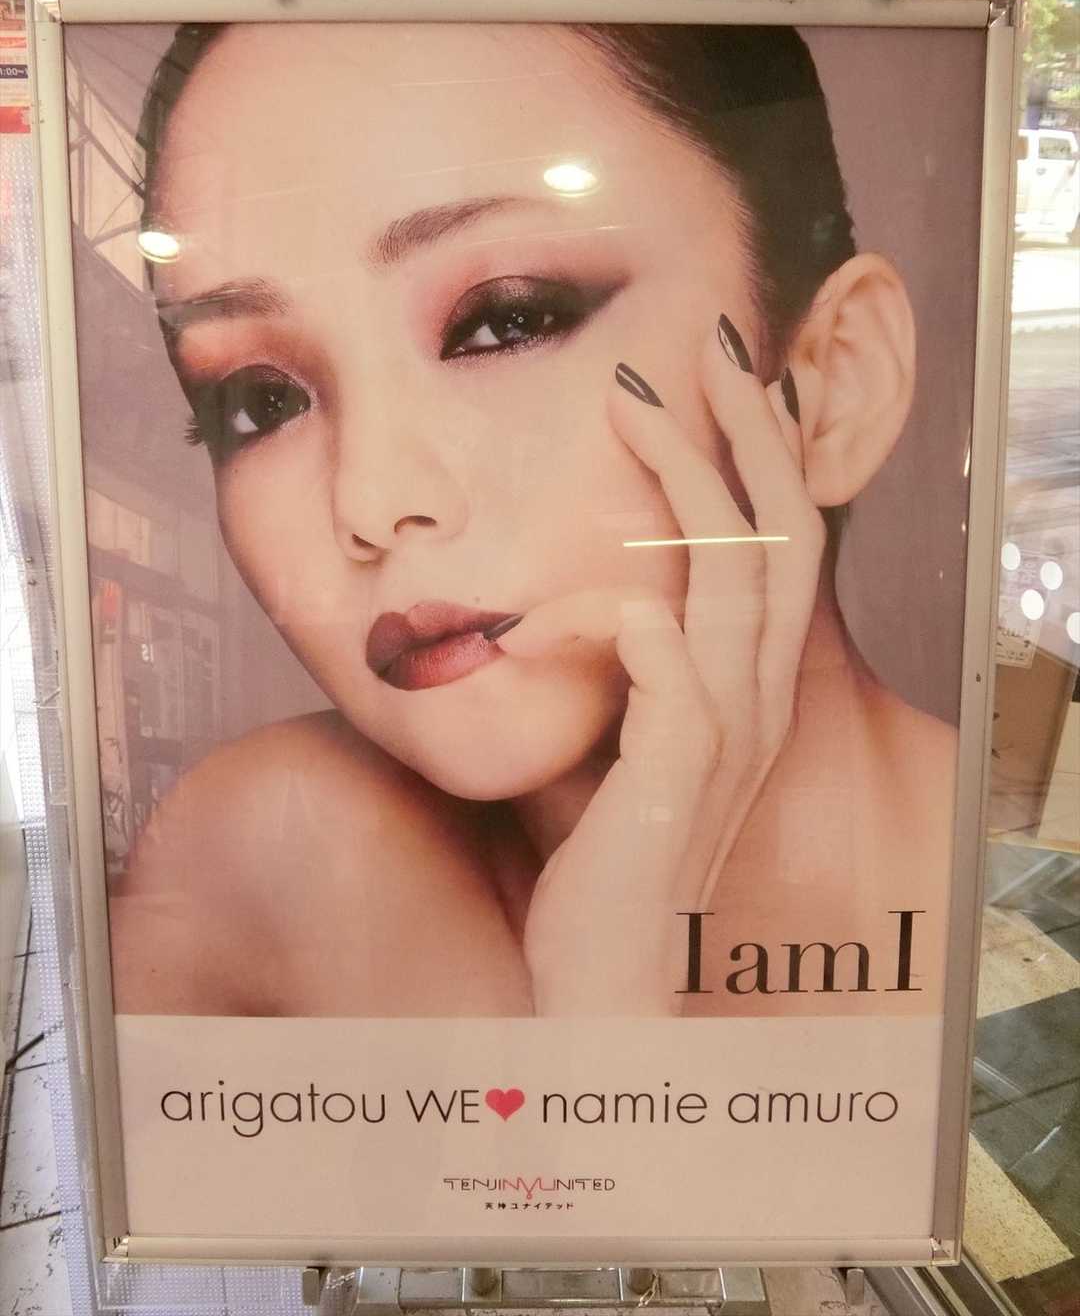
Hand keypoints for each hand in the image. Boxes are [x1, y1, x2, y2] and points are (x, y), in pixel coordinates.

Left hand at [492, 317, 825, 1014]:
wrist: (605, 980)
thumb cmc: (605, 861)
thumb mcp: (628, 747)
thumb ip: (629, 674)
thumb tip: (586, 602)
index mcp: (753, 692)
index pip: (785, 551)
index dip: (768, 462)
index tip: (729, 388)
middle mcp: (761, 702)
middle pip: (782, 535)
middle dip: (750, 431)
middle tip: (711, 347)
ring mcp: (728, 734)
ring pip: (730, 572)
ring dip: (685, 480)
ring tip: (632, 409)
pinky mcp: (678, 767)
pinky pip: (655, 651)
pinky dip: (595, 615)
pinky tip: (535, 621)